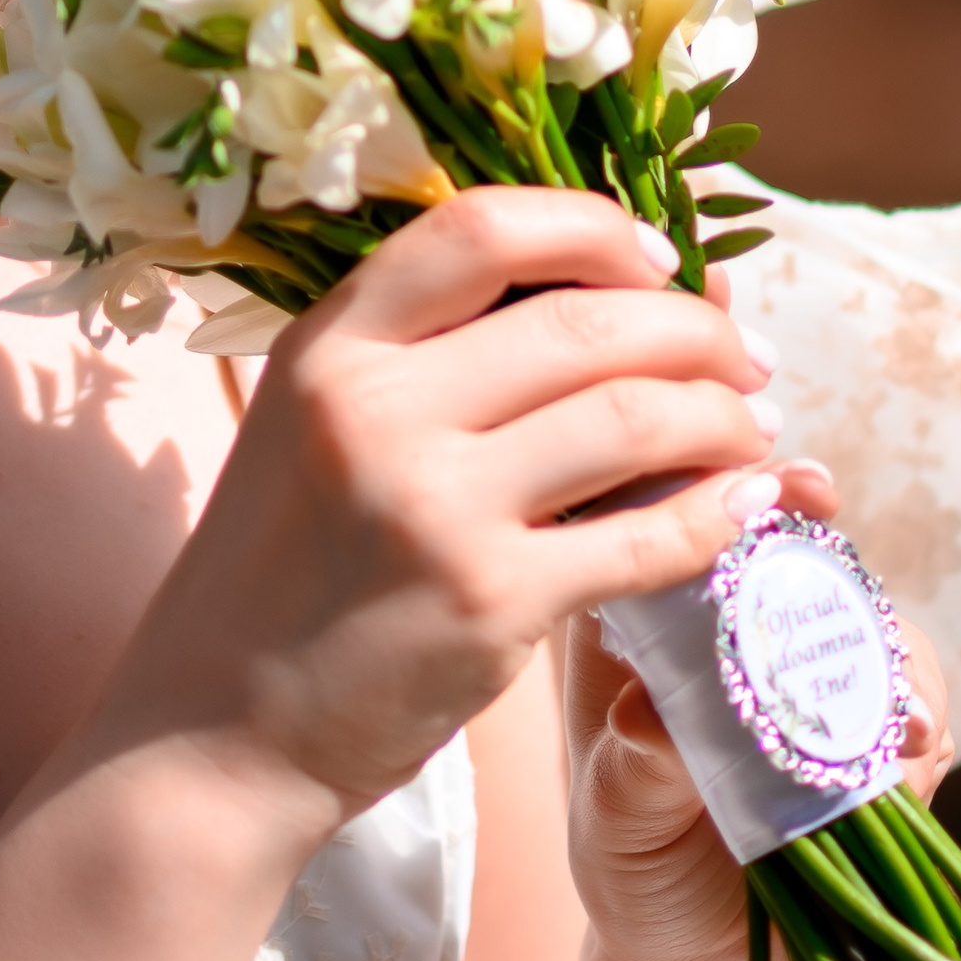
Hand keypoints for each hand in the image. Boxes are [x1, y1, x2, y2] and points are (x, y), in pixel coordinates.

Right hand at [96, 188, 784, 862]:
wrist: (214, 732)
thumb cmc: (278, 576)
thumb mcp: (308, 429)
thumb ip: (421, 361)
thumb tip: (611, 301)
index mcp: (327, 349)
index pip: (482, 229)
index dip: (596, 227)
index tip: (662, 261)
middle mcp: (372, 411)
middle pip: (585, 321)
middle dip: (696, 333)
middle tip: (741, 360)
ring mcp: (431, 507)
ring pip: (633, 416)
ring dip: (722, 417)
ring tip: (746, 431)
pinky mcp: (487, 602)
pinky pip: (647, 537)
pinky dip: (719, 514)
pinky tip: (745, 507)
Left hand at [561, 475, 956, 960]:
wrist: (705, 958)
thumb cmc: (634, 868)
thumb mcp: (613, 822)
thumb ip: (632, 767)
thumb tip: (650, 712)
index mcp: (645, 628)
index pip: (667, 519)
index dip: (701, 478)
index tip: (735, 472)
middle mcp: (734, 631)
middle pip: (779, 537)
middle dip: (805, 514)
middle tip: (816, 502)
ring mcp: (814, 673)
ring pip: (860, 612)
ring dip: (873, 634)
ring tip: (878, 693)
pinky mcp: (877, 730)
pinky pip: (915, 698)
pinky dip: (917, 718)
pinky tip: (905, 751)